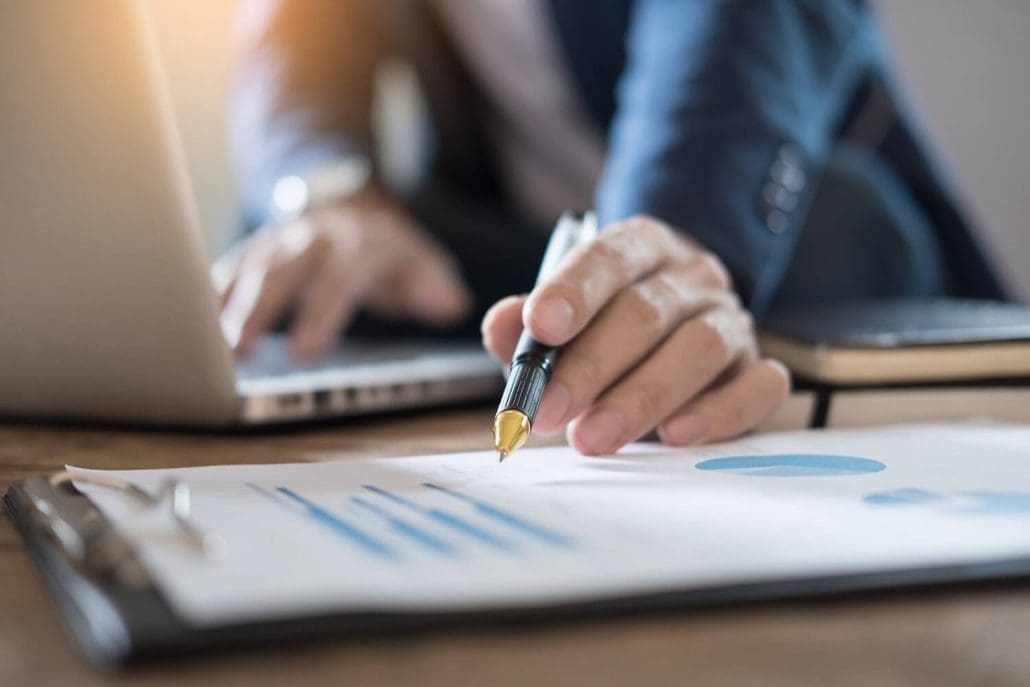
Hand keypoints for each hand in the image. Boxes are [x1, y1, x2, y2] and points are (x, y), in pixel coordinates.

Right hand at [213, 190, 471, 358]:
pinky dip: (207, 296)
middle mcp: (312, 237)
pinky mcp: (254, 249)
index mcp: (357, 243)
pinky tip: (189, 328)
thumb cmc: (389, 250)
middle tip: (240, 352)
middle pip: (280, 271)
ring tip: (210, 350)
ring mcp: (279, 240)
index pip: (337, 278)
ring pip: (246, 268)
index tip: (306, 351)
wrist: (351, 202)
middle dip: (259, 310)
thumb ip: (434, 284)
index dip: (321, 313)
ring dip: (226, 307)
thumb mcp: (422, 260)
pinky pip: (226, 268)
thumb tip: (448, 303)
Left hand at [481, 215, 789, 454]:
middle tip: (547, 413)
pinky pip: (757, 387)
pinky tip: (674, 437)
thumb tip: (500, 327)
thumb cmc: (603, 330)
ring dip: (641, 398)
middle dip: (589, 366)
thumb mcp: (557, 323)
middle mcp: (691, 276)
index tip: (539, 326)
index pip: (609, 258)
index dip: (573, 291)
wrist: (672, 334)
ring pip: (698, 348)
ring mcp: (731, 320)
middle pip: (646, 312)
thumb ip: (525, 327)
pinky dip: (718, 413)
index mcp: (641, 247)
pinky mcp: (756, 368)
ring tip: (592, 438)